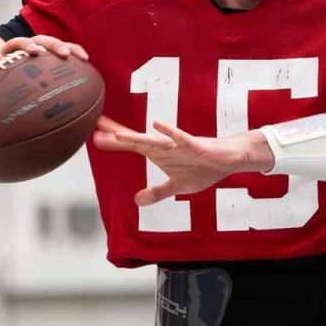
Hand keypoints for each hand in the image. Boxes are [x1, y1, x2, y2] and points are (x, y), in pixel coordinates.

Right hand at [0, 35, 89, 111]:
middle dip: (55, 44)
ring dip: (28, 44)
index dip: (73, 50)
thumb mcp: (30, 100)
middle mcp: (23, 55)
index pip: (58, 50)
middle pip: (42, 41)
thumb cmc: (8, 96)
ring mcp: (5, 56)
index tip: (86, 58)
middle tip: (65, 54)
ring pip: (17, 43)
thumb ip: (49, 107)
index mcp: (38, 61)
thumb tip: (74, 129)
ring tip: (36, 51)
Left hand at [91, 116, 274, 205]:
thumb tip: (136, 200)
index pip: (133, 146)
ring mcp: (179, 145)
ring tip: (116, 134)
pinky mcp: (195, 145)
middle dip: (116, 135)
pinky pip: (181, 138)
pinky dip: (170, 132)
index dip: (114, 142)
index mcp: (160, 154)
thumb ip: (157, 192)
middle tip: (95, 126)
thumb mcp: (178, 186)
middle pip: (137, 140)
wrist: (230, 159)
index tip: (94, 136)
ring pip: (154, 140)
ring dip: (136, 137)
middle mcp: (165, 147)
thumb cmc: (205, 167)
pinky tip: (157, 125)